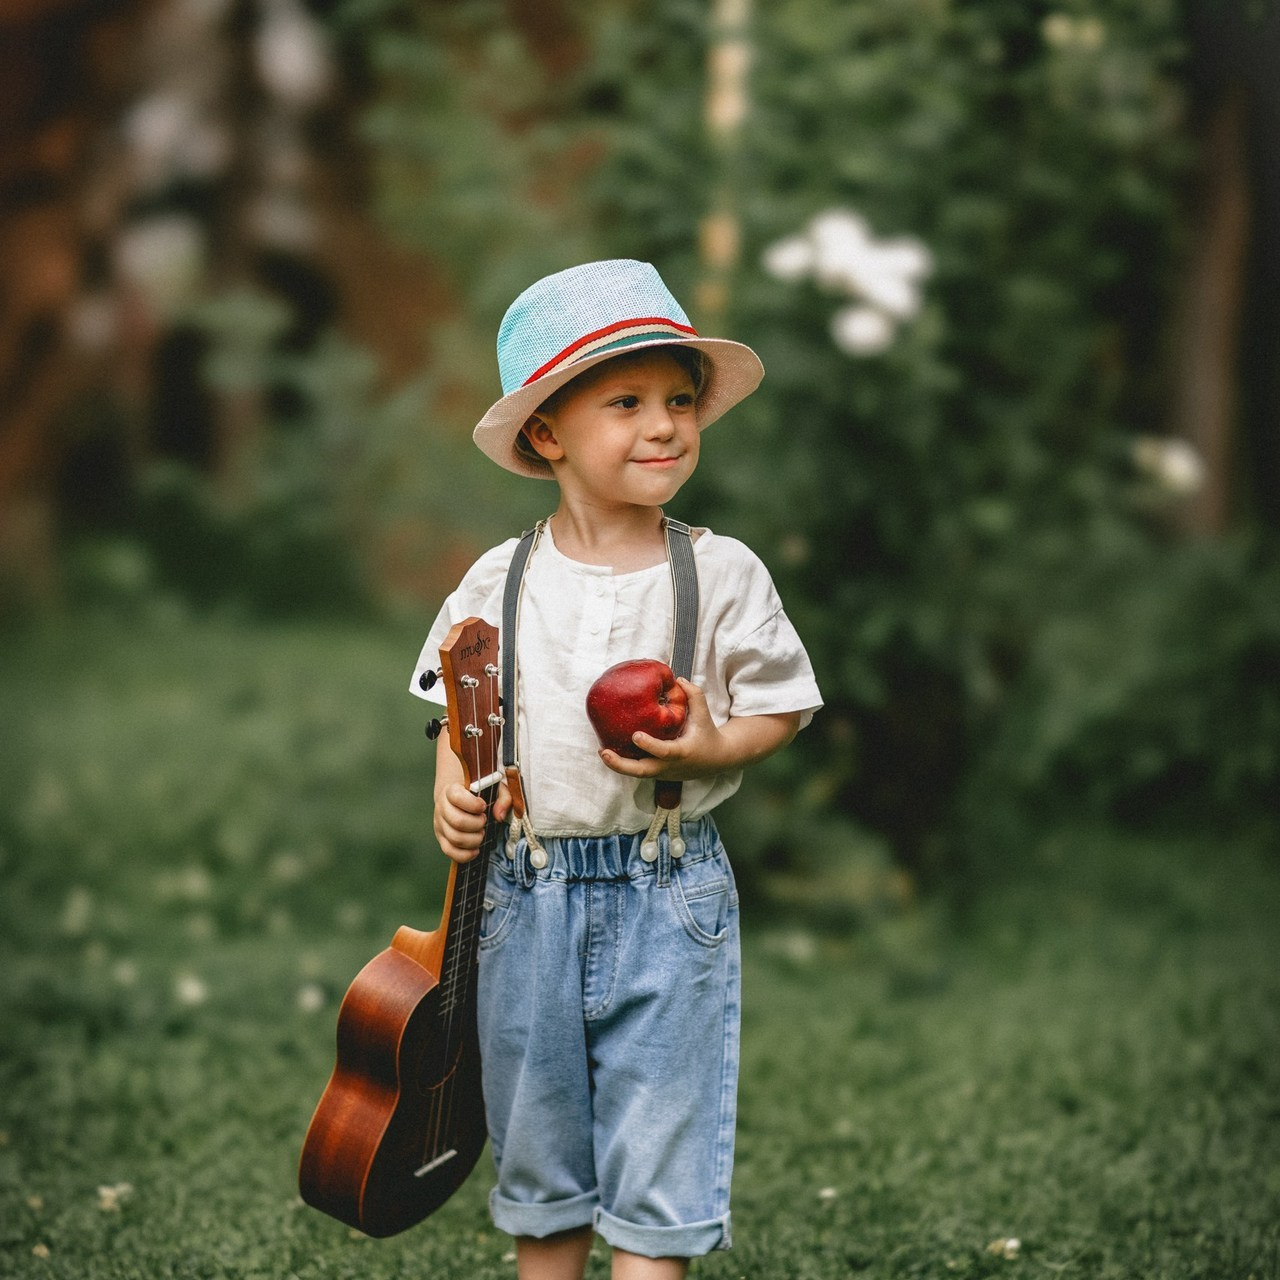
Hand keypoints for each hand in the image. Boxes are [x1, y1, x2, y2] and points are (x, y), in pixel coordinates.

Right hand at [434, 780, 511, 862]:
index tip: (483, 806)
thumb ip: (502, 797)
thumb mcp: (493, 787)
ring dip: (474, 840)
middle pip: (458, 822)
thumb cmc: (477, 792)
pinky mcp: (441, 838)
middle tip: (484, 821)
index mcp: (451, 790)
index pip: (457, 797)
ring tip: (481, 833)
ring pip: (455, 838)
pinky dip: (465, 854)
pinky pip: (449, 851)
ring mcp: (439, 824)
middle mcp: (442, 807)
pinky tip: (476, 849)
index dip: (474, 804)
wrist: (456, 797)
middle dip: (477, 824)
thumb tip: (500, 816)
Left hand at [598, 679, 728, 781]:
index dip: (649, 745)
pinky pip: (639, 770)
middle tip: (604, 751)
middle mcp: (670, 766)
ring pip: (637, 774)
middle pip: (642, 771)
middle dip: (621, 764)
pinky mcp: (658, 774)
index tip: (635, 735)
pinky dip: (624, 763)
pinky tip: (610, 750)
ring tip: (602, 750)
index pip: (663, 752)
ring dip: (617, 765)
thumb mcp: (704, 713)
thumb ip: (693, 694)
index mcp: (682, 752)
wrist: (716, 760)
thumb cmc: (708, 734)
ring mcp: (663, 773)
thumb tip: (678, 679)